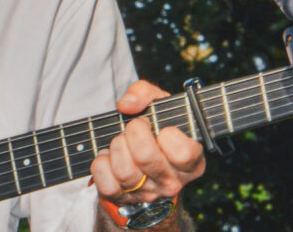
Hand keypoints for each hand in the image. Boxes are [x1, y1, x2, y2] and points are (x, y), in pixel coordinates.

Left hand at [90, 80, 205, 205]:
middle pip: (145, 156)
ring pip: (124, 171)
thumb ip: (144, 93)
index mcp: (191, 162)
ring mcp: (147, 194)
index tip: (163, 127)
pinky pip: (106, 184)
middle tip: (135, 126)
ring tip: (122, 140)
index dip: (168, 134)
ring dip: (116, 146)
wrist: (142, 158)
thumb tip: (126, 105)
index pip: (183, 153)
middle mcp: (172, 183)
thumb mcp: (158, 104)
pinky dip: (101, 165)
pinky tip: (109, 156)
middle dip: (134, 132)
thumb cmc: (156, 128)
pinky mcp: (123, 200)